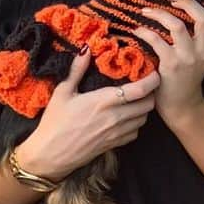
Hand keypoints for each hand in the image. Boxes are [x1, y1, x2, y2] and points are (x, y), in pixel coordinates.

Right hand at [14, 49, 159, 179]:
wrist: (50, 155)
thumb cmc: (54, 123)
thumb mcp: (62, 92)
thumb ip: (77, 69)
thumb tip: (86, 48)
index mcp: (104, 101)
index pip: (140, 89)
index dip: (153, 79)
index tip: (153, 72)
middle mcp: (115, 117)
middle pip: (148, 104)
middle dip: (151, 93)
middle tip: (144, 85)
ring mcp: (116, 133)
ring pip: (144, 119)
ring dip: (144, 109)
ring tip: (136, 100)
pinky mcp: (114, 145)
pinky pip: (135, 133)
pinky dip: (136, 124)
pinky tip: (126, 118)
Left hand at [134, 0, 203, 123]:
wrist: (181, 104)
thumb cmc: (188, 75)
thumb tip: (193, 6)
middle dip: (188, 2)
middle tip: (173, 1)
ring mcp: (187, 58)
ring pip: (176, 25)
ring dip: (159, 13)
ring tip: (147, 11)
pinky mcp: (169, 65)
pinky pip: (155, 40)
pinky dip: (143, 31)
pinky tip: (137, 30)